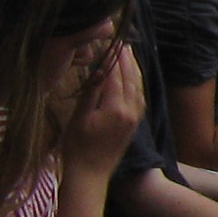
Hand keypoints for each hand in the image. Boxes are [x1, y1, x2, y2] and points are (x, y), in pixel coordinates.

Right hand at [63, 36, 146, 173]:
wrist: (91, 174)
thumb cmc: (78, 146)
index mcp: (116, 108)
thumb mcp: (79, 117)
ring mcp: (135, 118)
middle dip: (127, 60)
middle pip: (131, 79)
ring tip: (129, 54)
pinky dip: (136, 83)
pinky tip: (133, 77)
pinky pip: (139, 97)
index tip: (111, 43)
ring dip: (134, 69)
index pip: (117, 76)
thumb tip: (101, 69)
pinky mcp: (135, 123)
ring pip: (138, 87)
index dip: (114, 58)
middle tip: (123, 43)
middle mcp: (131, 111)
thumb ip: (92, 92)